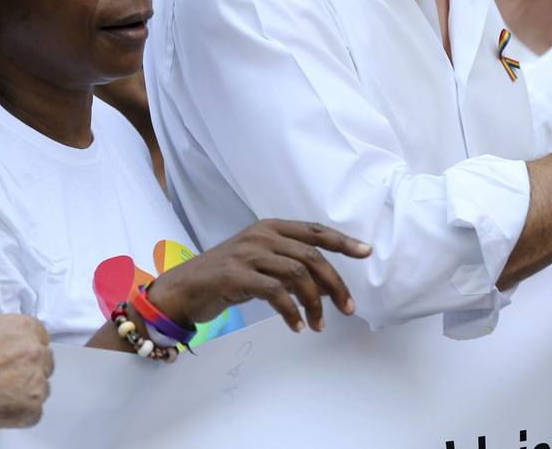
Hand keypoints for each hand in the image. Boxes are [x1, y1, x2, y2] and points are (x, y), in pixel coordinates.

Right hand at [0, 313, 52, 430]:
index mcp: (23, 328)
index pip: (40, 335)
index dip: (27, 346)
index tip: (19, 355)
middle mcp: (34, 352)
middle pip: (43, 359)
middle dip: (30, 367)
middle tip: (9, 376)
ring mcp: (35, 380)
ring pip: (41, 385)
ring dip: (27, 389)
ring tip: (1, 394)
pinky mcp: (32, 407)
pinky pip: (34, 410)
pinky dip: (20, 411)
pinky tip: (1, 408)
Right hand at [149, 219, 371, 333]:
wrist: (184, 287)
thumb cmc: (226, 275)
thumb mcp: (259, 259)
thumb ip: (287, 261)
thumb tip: (326, 281)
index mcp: (270, 227)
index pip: (314, 230)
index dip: (342, 241)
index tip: (366, 251)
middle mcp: (261, 235)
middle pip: (311, 255)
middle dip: (335, 284)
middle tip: (348, 308)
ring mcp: (248, 253)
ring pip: (297, 274)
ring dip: (315, 303)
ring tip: (319, 324)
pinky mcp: (236, 275)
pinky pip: (275, 293)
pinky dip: (291, 311)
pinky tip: (297, 326)